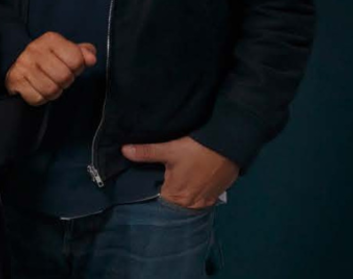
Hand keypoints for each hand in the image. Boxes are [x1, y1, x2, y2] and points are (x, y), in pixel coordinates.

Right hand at [5, 32, 96, 105]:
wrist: (18, 63)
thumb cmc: (49, 59)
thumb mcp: (67, 51)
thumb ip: (83, 53)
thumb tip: (91, 59)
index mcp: (51, 39)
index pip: (76, 60)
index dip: (77, 68)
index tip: (70, 67)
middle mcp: (35, 49)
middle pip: (64, 77)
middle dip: (65, 82)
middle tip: (59, 78)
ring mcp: (23, 64)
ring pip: (51, 90)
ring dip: (53, 92)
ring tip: (48, 83)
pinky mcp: (14, 80)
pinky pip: (37, 98)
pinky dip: (40, 98)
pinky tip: (37, 89)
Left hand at [122, 136, 238, 209]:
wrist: (229, 146)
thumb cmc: (196, 150)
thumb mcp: (169, 150)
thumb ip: (146, 153)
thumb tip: (123, 150)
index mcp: (177, 196)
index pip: (160, 205)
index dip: (152, 198)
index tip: (146, 191)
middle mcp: (192, 204)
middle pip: (175, 205)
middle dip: (167, 197)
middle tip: (159, 184)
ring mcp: (207, 201)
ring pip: (189, 203)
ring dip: (183, 197)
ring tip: (174, 184)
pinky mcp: (217, 195)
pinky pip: (202, 200)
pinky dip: (196, 194)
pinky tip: (191, 184)